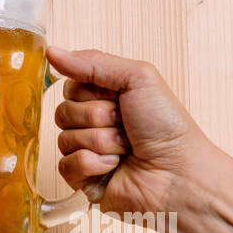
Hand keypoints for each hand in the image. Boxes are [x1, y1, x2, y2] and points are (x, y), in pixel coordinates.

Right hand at [47, 47, 215, 215]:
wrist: (179, 174)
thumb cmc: (168, 126)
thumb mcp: (137, 78)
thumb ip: (92, 63)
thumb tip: (52, 52)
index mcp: (106, 98)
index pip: (71, 86)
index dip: (90, 92)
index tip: (117, 98)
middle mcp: (94, 124)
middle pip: (63, 111)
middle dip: (97, 117)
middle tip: (125, 125)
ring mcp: (87, 152)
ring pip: (64, 138)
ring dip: (100, 142)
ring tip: (126, 149)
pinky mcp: (83, 179)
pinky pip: (65, 165)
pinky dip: (92, 164)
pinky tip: (114, 167)